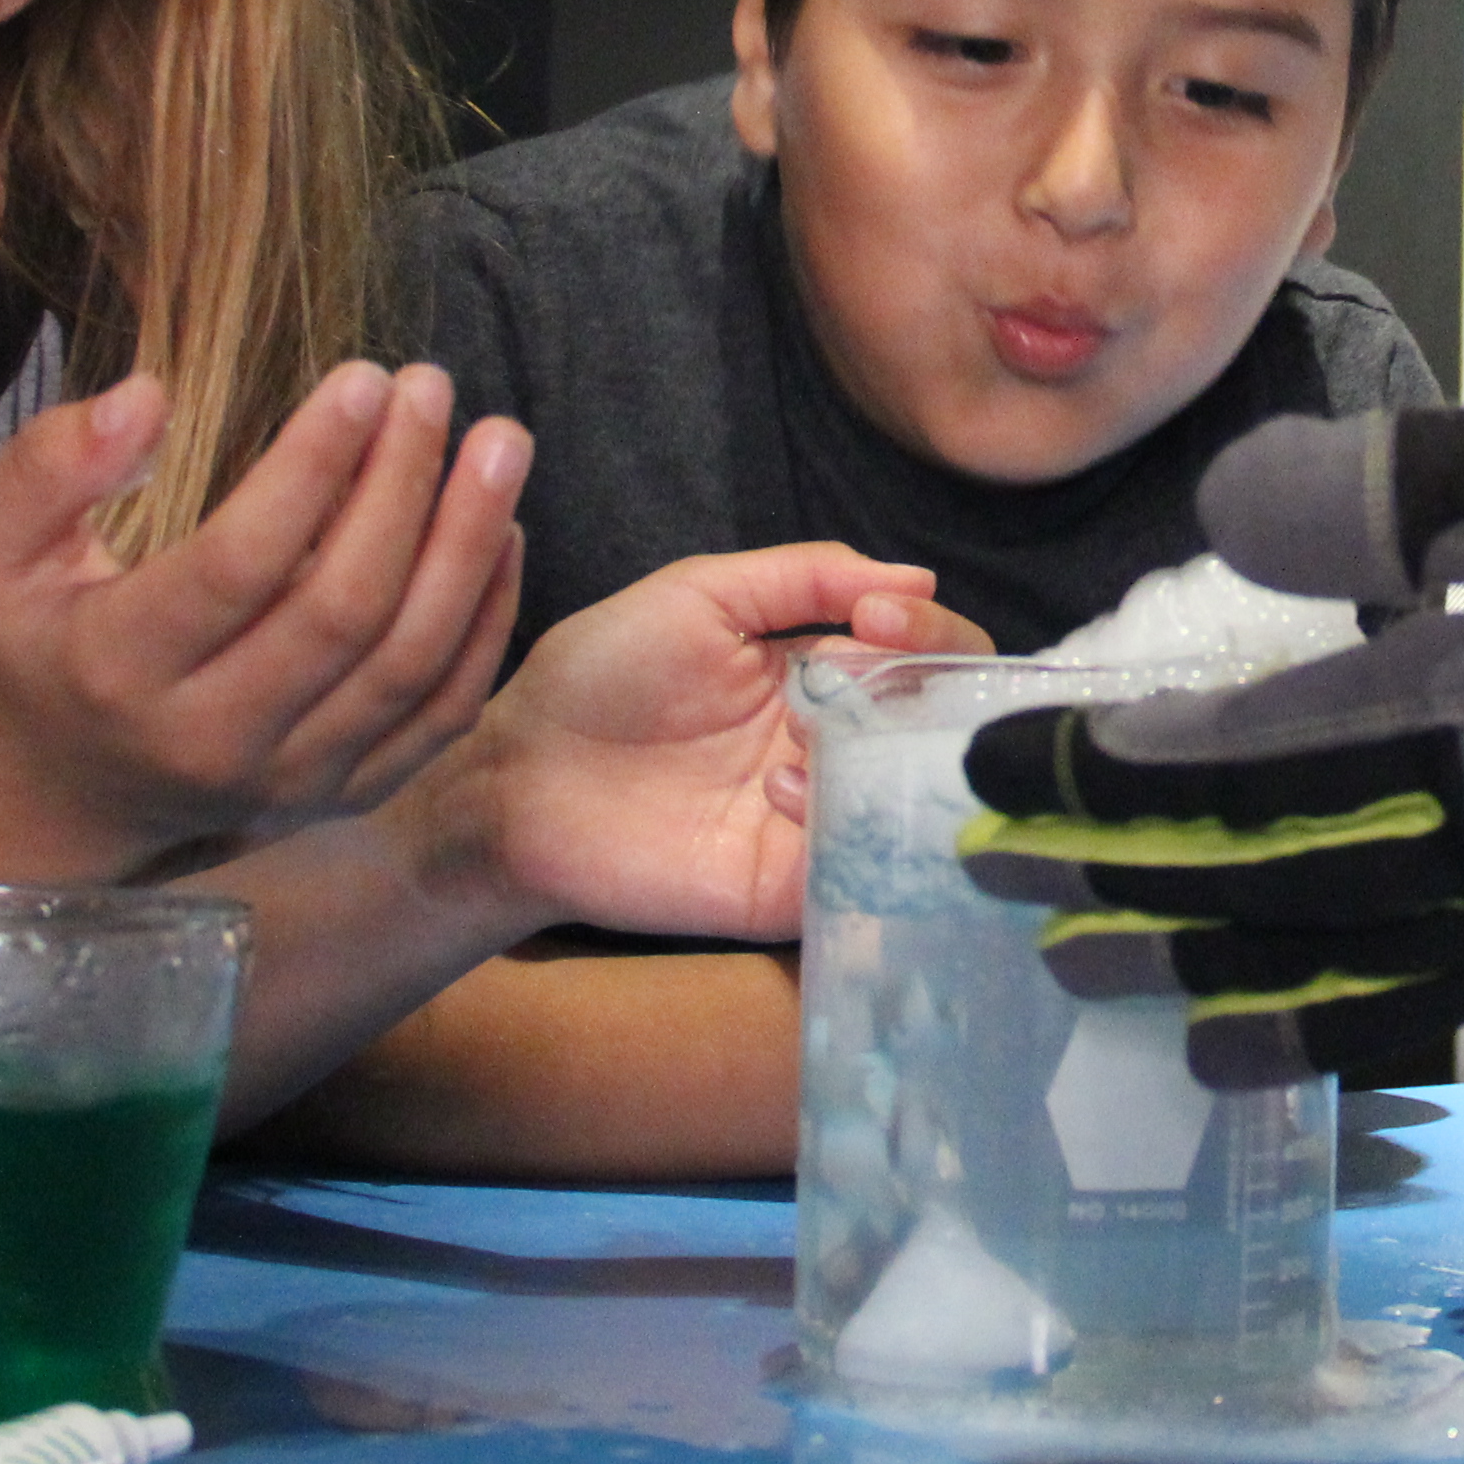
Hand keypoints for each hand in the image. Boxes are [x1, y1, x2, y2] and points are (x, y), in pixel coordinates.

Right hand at [0, 360, 528, 847]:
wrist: (66, 790)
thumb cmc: (37, 638)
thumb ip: (48, 468)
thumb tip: (149, 398)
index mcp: (120, 672)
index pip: (238, 566)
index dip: (310, 467)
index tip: (361, 378)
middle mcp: (212, 741)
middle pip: (342, 612)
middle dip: (402, 487)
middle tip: (432, 387)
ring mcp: (290, 781)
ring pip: (410, 665)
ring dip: (467, 545)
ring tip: (500, 443)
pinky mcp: (346, 795)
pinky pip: (443, 712)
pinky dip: (487, 621)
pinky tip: (507, 529)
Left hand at [418, 546, 966, 942]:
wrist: (516, 780)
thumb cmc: (595, 678)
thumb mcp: (699, 594)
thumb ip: (805, 575)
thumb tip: (919, 579)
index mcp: (822, 674)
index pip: (925, 654)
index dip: (929, 633)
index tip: (881, 620)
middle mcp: (837, 747)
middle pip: (946, 727)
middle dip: (928, 687)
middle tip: (864, 671)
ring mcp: (819, 820)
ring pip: (917, 796)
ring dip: (883, 754)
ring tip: (803, 737)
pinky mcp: (790, 887)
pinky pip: (862, 866)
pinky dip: (842, 826)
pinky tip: (776, 795)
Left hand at [958, 340, 1463, 1097]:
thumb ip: (1401, 495)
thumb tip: (1229, 512)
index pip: (1242, 759)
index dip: (1109, 773)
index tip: (1000, 778)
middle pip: (1284, 882)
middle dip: (1137, 889)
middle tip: (1006, 905)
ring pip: (1385, 977)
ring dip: (1253, 993)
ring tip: (1146, 1012)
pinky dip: (1445, 1056)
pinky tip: (1375, 1072)